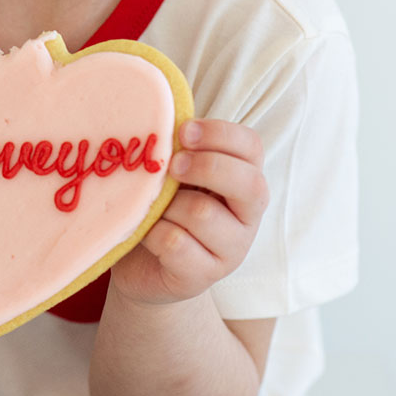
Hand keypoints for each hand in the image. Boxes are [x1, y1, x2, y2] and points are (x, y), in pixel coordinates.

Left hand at [110, 119, 269, 305]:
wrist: (143, 267)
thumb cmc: (162, 208)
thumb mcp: (174, 175)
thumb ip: (179, 150)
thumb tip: (163, 119)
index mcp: (244, 179)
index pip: (251, 147)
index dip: (220, 134)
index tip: (183, 132)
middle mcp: (247, 215)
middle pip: (248, 183)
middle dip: (205, 167)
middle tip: (172, 166)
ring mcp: (231, 250)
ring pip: (203, 214)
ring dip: (168, 206)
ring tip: (154, 209)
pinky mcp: (204, 276)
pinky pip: (176, 243)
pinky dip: (153, 233)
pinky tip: (148, 234)